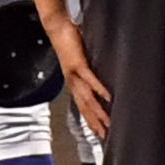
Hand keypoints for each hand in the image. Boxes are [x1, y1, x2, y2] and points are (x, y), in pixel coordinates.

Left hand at [53, 12, 114, 144]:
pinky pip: (90, 79)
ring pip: (87, 97)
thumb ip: (90, 70)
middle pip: (84, 107)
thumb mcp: (83, 60)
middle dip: (94, 123)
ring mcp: (74, 74)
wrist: (57, 27)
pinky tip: (108, 97)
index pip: (82, 106)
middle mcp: (72, 81)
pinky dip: (98, 89)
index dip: (90, 120)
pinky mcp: (78, 63)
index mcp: (73, 82)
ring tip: (108, 123)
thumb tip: (102, 77)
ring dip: (98, 112)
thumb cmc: (71, 42)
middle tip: (105, 136)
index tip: (100, 133)